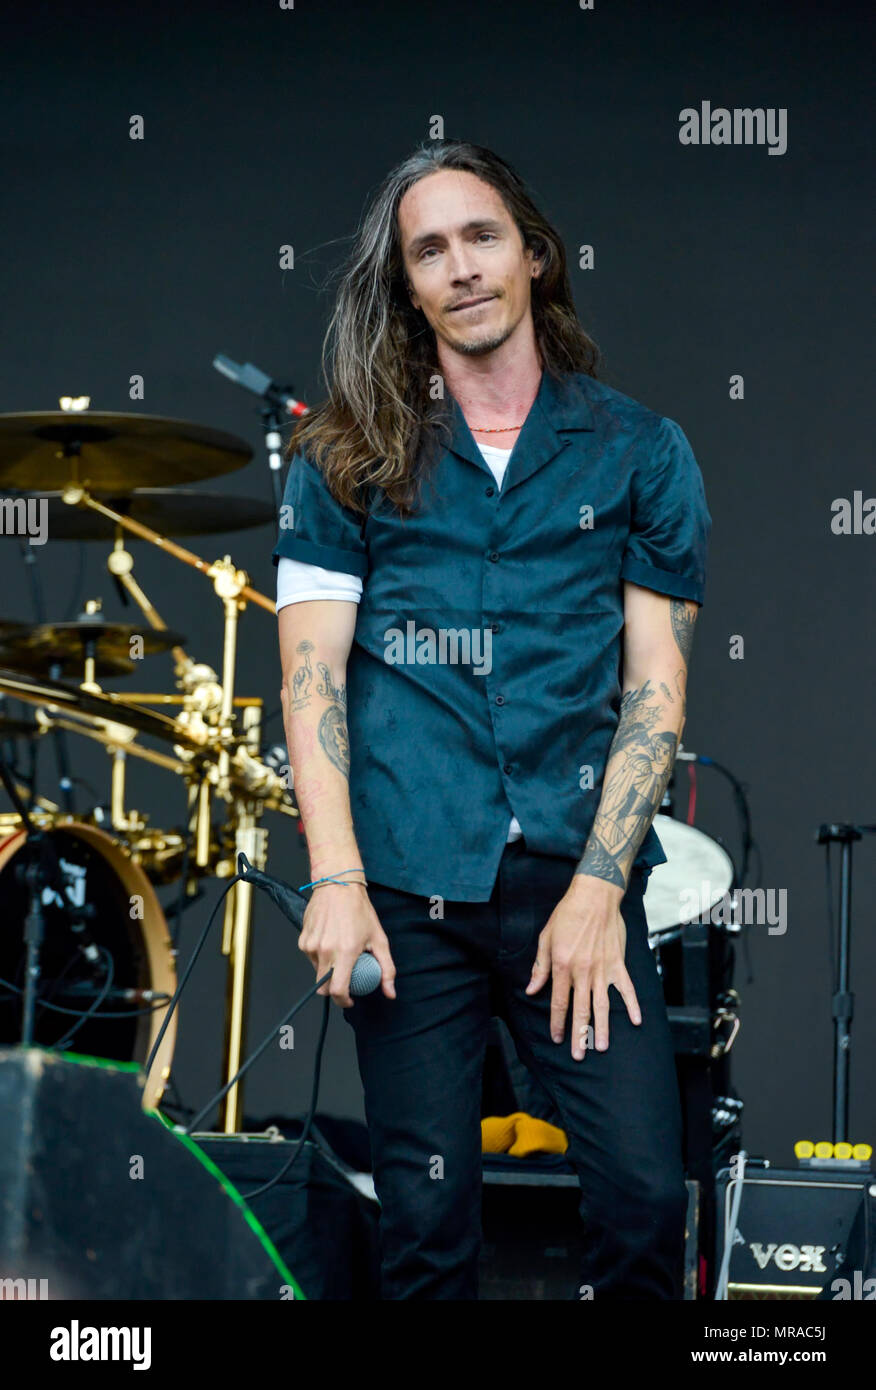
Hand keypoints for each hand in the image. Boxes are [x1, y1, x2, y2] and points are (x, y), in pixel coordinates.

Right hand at [298, 882, 396, 1007]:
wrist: (337, 886)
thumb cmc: (359, 910)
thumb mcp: (379, 939)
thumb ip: (386, 968)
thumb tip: (390, 992)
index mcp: (345, 952)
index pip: (337, 990)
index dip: (343, 1001)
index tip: (350, 999)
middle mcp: (325, 951)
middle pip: (324, 986)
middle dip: (334, 988)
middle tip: (346, 979)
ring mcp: (311, 946)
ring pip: (317, 971)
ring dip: (327, 969)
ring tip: (339, 953)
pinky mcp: (302, 940)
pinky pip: (310, 957)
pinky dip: (319, 956)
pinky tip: (330, 942)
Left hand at [525, 875, 640, 1057]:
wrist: (594, 896)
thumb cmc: (567, 914)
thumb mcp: (546, 938)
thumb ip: (540, 967)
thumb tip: (532, 990)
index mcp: (562, 966)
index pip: (559, 1002)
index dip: (557, 1023)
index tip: (557, 1038)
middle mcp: (583, 972)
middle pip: (580, 1010)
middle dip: (579, 1034)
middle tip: (579, 1055)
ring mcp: (603, 969)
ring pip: (602, 1005)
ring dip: (603, 1027)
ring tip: (602, 1046)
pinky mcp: (618, 964)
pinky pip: (626, 989)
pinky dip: (632, 1005)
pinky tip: (636, 1021)